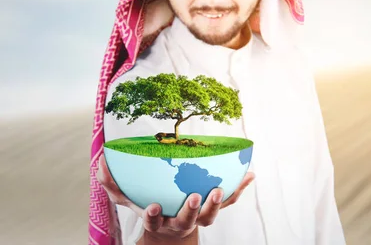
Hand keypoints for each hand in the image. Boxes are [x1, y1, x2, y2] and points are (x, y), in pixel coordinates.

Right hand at [96, 153, 254, 240]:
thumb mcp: (128, 198)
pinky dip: (240, 188)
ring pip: (210, 215)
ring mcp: (199, 217)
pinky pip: (229, 201)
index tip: (154, 206)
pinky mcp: (214, 209)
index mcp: (160, 220)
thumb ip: (113, 183)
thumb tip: (100, 160)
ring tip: (221, 187)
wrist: (170, 230)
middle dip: (192, 210)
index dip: (154, 216)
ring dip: (218, 202)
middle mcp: (181, 222)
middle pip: (188, 220)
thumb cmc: (148, 208)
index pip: (154, 221)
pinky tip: (250, 174)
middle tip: (195, 196)